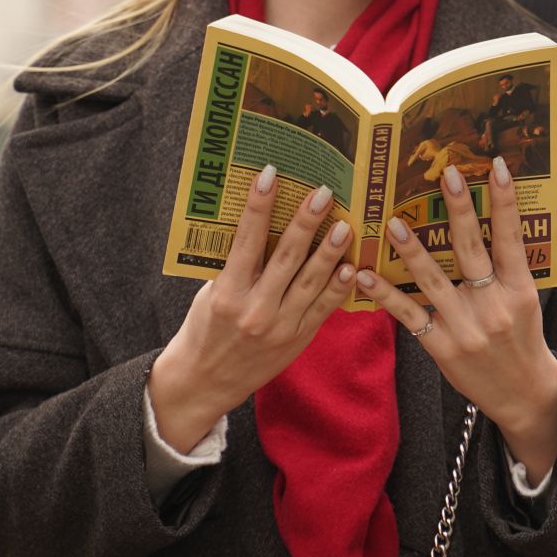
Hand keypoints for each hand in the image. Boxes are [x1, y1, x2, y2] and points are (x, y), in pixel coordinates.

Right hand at [148, 167, 354, 452]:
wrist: (204, 382)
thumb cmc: (205, 329)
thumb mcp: (210, 294)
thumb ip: (234, 266)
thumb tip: (261, 223)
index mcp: (227, 294)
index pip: (246, 241)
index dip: (258, 205)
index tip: (270, 174)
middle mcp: (255, 310)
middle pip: (285, 257)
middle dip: (305, 222)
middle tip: (323, 191)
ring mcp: (280, 327)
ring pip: (310, 281)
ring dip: (330, 251)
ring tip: (345, 223)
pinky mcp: (298, 339)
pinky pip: (323, 309)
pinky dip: (338, 288)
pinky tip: (351, 266)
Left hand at [358, 157, 556, 481]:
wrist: (523, 393)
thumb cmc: (522, 337)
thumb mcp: (526, 300)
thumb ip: (507, 267)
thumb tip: (488, 221)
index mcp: (519, 289)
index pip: (512, 237)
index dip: (505, 201)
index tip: (495, 165)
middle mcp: (493, 306)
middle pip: (473, 250)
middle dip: (459, 209)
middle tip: (447, 174)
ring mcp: (466, 328)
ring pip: (434, 280)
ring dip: (412, 249)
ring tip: (392, 220)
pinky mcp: (442, 347)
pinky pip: (410, 315)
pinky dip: (386, 295)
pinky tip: (366, 275)